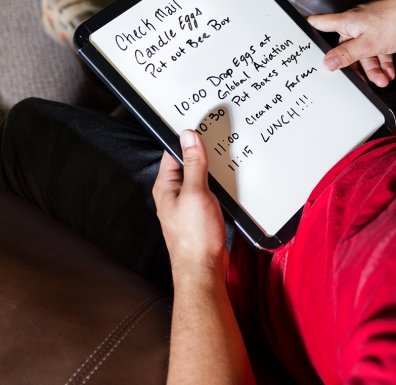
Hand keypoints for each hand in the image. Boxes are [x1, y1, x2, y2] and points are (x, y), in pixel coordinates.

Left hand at [153, 131, 228, 282]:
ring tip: (226, 158)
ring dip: (212, 169)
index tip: (201, 126)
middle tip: (218, 139)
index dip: (186, 137)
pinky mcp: (201, 213)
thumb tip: (189, 138)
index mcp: (166, 186)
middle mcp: (174, 194)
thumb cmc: (194, 237)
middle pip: (188, 163)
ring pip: (200, 177)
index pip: (172, 152)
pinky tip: (229, 181)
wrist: (204, 269)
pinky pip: (209, 191)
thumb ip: (193, 164)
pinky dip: (218, 184)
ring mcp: (188, 204)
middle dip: (203, 152)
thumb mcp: (196, 193)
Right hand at [308, 0, 395, 86]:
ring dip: (373, 69)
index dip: (310, 27)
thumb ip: (346, 55)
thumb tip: (327, 63)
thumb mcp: (366, 44)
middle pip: (347, 47)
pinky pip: (379, 51)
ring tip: (382, 81)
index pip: (322, 22)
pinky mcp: (385, 33)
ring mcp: (372, 28)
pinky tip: (389, 74)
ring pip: (366, 52)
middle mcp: (357, 23)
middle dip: (355, 65)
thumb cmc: (395, 22)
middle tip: (359, 81)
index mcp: (347, 21)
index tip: (301, 33)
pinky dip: (383, 63)